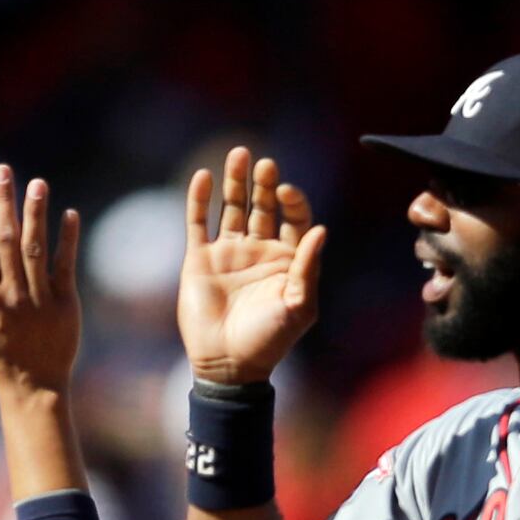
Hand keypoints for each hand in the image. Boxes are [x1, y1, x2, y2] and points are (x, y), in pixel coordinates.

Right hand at [0, 166, 80, 397]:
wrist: (31, 383)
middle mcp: (12, 294)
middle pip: (6, 239)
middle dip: (4, 202)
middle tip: (4, 171)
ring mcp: (40, 299)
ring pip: (35, 249)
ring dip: (35, 214)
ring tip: (37, 184)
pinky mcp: (66, 305)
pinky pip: (66, 267)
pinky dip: (68, 240)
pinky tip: (69, 214)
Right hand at [182, 148, 326, 384]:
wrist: (228, 365)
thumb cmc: (269, 340)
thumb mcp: (298, 306)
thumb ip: (308, 268)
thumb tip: (321, 229)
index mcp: (287, 260)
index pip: (294, 219)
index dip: (293, 202)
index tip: (287, 192)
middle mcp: (259, 250)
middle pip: (263, 206)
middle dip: (265, 184)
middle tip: (266, 165)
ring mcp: (228, 252)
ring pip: (232, 207)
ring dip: (236, 181)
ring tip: (239, 154)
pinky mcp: (200, 258)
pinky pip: (198, 221)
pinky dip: (200, 198)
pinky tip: (205, 176)